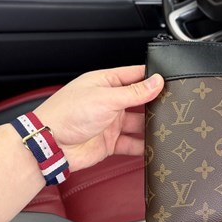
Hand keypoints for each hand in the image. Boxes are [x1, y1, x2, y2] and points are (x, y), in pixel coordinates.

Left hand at [33, 65, 163, 170]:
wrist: (50, 146)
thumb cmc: (66, 115)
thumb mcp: (106, 98)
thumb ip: (135, 92)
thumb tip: (157, 81)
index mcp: (105, 83)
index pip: (135, 76)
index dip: (152, 78)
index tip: (170, 82)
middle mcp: (109, 101)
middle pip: (139, 101)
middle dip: (154, 104)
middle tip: (172, 107)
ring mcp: (110, 122)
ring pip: (138, 124)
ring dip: (150, 126)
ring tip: (165, 128)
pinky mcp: (110, 142)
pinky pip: (132, 144)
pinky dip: (143, 146)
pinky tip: (153, 146)